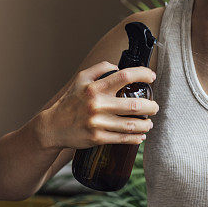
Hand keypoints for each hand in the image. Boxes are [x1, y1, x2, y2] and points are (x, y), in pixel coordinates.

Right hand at [42, 62, 158, 149]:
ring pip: (130, 125)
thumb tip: (120, 67)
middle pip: (134, 105)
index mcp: (94, 88)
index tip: (152, 77)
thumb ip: (100, 68)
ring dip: (145, 125)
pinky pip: (122, 138)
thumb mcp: (81, 79)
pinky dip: (135, 138)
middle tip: (155, 107)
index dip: (142, 74)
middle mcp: (96, 104)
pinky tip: (141, 136)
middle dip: (151, 107)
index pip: (124, 76)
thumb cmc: (70, 101)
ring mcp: (97, 123)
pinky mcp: (96, 138)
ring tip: (149, 123)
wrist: (52, 127)